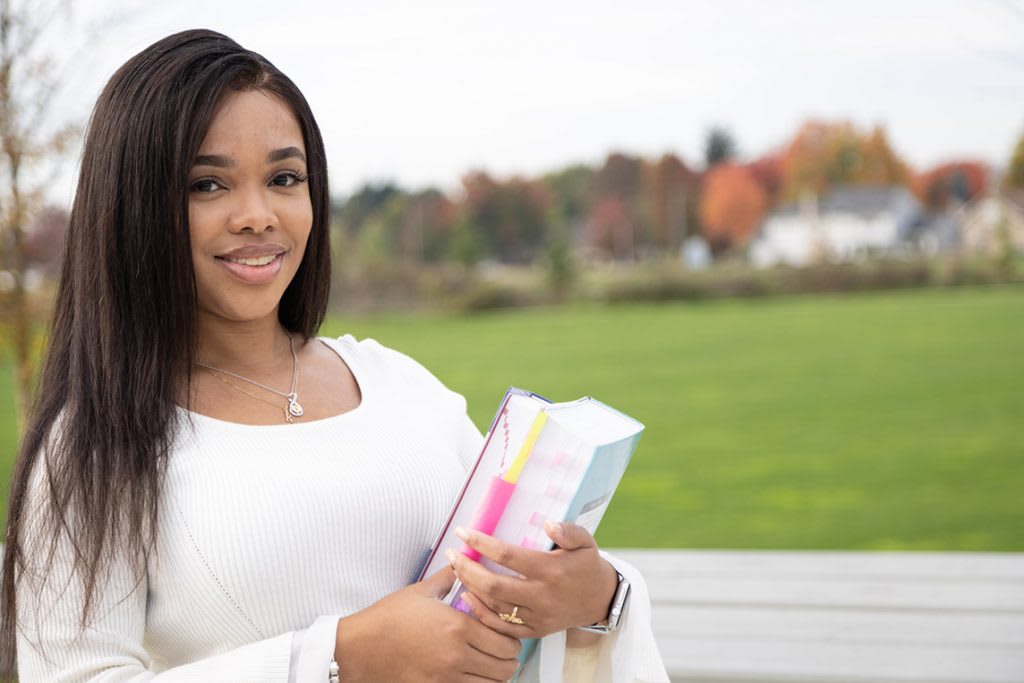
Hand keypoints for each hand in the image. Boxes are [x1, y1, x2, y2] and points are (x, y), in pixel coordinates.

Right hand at [335, 567, 520, 682]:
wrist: (360, 648)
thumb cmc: (387, 619)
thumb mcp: (421, 591)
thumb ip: (449, 577)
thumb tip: (463, 561)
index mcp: (457, 626)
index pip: (506, 640)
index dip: (512, 638)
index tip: (507, 634)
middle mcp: (456, 655)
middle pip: (505, 665)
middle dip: (509, 658)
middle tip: (503, 651)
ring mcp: (446, 678)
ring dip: (497, 674)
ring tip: (490, 664)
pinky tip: (473, 675)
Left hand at [446, 521, 618, 639]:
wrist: (601, 600)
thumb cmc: (587, 567)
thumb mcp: (586, 542)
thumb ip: (569, 531)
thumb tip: (548, 524)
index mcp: (551, 570)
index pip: (508, 556)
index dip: (482, 543)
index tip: (463, 532)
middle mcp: (542, 595)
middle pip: (494, 585)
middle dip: (466, 568)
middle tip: (451, 555)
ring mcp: (537, 616)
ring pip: (494, 605)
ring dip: (470, 587)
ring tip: (456, 570)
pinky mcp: (534, 631)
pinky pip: (501, 626)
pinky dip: (481, 612)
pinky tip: (468, 597)